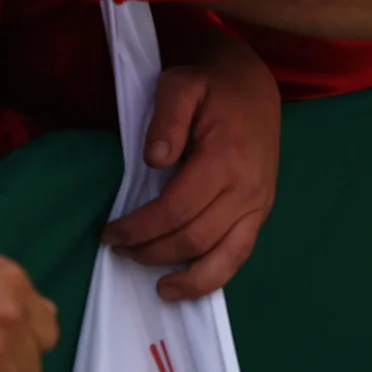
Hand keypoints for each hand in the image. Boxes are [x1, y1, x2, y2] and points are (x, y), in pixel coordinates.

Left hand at [104, 34, 279, 298]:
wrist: (253, 85)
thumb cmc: (211, 85)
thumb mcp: (182, 83)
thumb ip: (167, 116)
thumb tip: (154, 160)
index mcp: (226, 157)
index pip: (177, 208)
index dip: (140, 227)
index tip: (110, 232)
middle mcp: (248, 187)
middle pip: (195, 238)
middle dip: (152, 251)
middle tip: (120, 249)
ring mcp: (259, 203)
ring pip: (225, 258)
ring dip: (188, 279)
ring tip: (158, 288)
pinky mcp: (261, 212)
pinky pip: (240, 254)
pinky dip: (215, 276)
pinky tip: (188, 283)